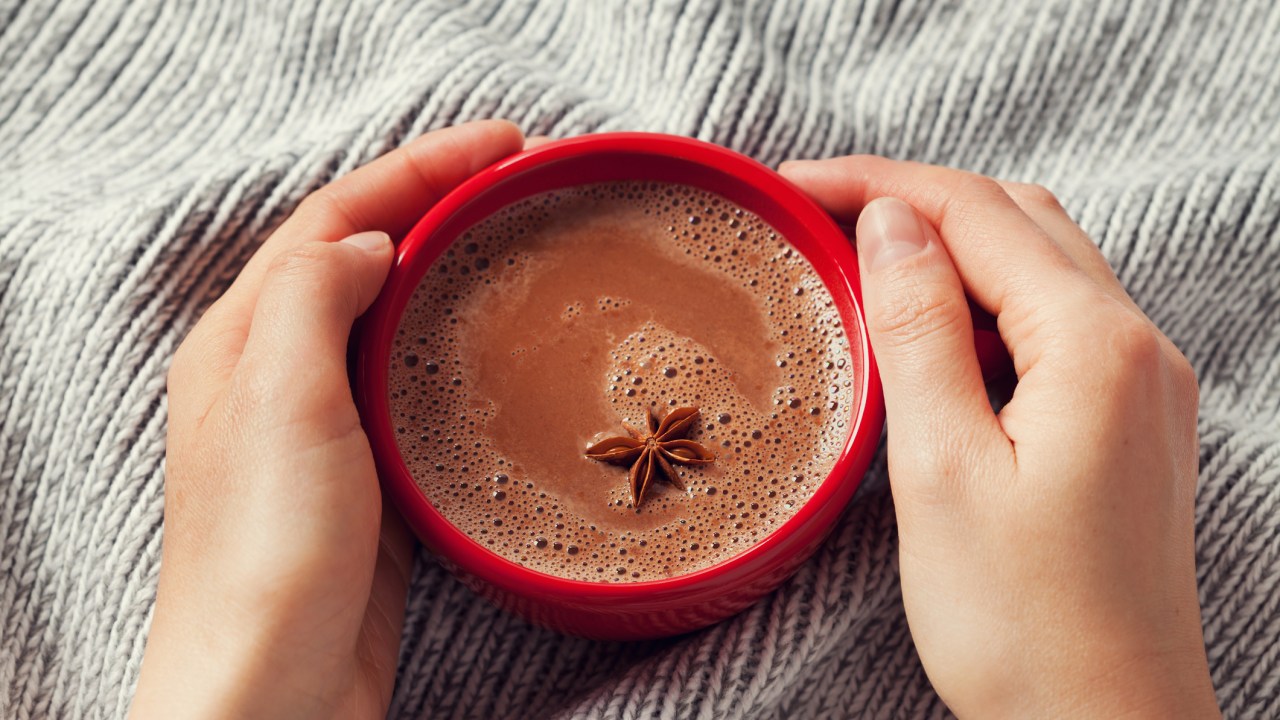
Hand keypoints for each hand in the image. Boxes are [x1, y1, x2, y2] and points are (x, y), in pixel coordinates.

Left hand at [130, 121, 525, 718]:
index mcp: (242, 339)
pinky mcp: (367, 477)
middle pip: (359, 254)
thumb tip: (366, 238)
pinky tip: (494, 348)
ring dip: (447, 267)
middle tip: (516, 180)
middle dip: (435, 202)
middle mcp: (275, 373)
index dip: (417, 169)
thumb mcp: (278, 399)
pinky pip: (411, 383)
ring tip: (513, 241)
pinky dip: (453, 345)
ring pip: (389, 316)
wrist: (274, 690)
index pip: (332, 217)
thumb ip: (312, 298)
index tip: (500, 147)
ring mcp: (322, 426)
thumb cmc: (265, 555)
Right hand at [780, 158, 1218, 717]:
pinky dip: (981, 304)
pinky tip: (926, 334)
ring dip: (948, 247)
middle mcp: (1137, 346)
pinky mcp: (1123, 420)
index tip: (792, 188)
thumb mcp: (943, 469)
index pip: (977, 212)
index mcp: (1096, 346)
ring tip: (856, 264)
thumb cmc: (1024, 625)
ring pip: (1037, 264)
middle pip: (1016, 218)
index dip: (877, 184)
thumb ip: (920, 330)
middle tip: (815, 214)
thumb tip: (891, 224)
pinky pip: (1050, 322)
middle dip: (913, 199)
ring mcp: (1138, 383)